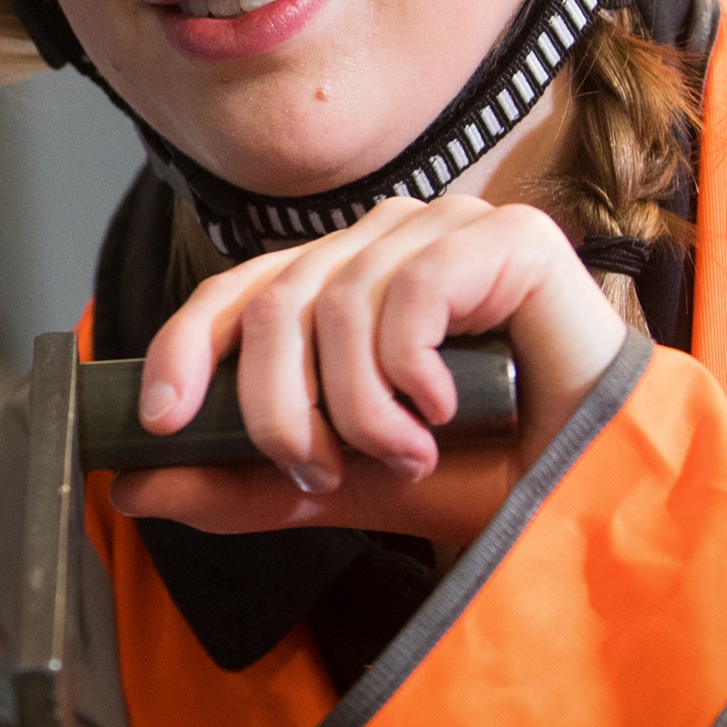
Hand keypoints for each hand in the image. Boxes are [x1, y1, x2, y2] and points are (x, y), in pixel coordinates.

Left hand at [104, 197, 626, 550]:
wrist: (593, 496)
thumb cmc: (482, 477)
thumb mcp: (340, 485)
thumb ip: (242, 483)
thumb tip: (133, 488)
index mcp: (339, 280)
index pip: (235, 291)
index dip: (185, 347)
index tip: (159, 421)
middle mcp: (383, 242)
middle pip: (275, 303)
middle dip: (279, 410)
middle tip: (322, 473)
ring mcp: (445, 230)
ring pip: (336, 303)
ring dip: (356, 408)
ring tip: (404, 456)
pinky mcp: (506, 238)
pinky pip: (408, 291)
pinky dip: (409, 371)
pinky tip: (444, 409)